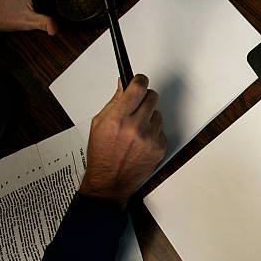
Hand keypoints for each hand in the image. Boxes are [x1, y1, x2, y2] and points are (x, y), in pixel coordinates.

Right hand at [79, 75, 166, 209]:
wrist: (110, 181)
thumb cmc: (102, 153)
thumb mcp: (99, 124)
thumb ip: (114, 102)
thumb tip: (123, 84)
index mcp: (118, 118)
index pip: (137, 87)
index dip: (139, 80)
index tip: (139, 80)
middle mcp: (136, 127)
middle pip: (152, 96)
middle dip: (145, 98)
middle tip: (137, 105)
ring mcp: (150, 138)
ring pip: (158, 113)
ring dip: (149, 117)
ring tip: (136, 129)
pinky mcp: (159, 147)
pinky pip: (161, 129)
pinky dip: (153, 132)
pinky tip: (141, 141)